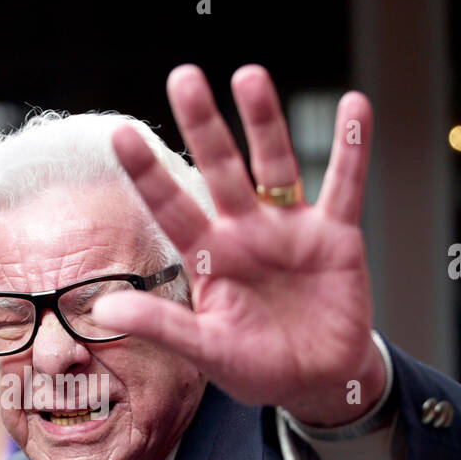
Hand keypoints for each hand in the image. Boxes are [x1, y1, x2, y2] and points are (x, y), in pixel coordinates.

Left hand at [94, 64, 383, 425]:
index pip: (170, 207)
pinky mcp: (336, 235)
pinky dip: (353, 148)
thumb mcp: (206, 351)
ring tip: (248, 77)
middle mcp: (244, 231)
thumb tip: (103, 308)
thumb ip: (162, 325)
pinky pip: (345, 186)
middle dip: (203, 124)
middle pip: (220, 169)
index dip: (147, 173)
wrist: (318, 382)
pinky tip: (357, 105)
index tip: (119, 134)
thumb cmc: (257, 367)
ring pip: (275, 164)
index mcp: (208, 256)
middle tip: (183, 77)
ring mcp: (290, 228)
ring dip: (265, 122)